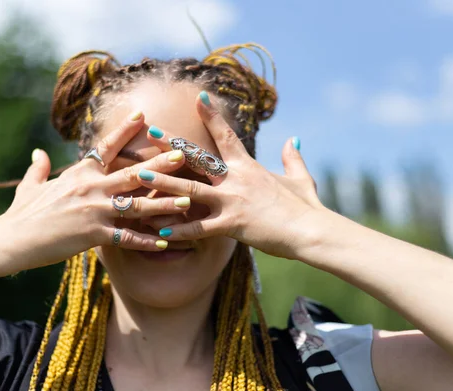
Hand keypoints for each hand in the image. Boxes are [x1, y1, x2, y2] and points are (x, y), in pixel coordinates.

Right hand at [0, 111, 189, 271]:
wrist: (10, 239)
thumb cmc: (20, 213)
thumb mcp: (29, 186)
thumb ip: (38, 168)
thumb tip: (37, 153)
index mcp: (78, 173)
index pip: (106, 146)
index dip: (126, 130)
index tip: (144, 116)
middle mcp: (90, 187)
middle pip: (132, 172)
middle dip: (161, 163)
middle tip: (184, 154)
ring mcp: (94, 210)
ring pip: (137, 205)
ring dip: (164, 202)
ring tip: (187, 199)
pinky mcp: (93, 234)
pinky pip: (127, 238)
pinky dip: (147, 242)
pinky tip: (166, 244)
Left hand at [136, 94, 326, 258]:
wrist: (312, 230)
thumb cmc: (306, 206)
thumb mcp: (301, 178)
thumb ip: (292, 158)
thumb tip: (293, 140)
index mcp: (249, 166)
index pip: (226, 136)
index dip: (211, 115)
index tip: (198, 97)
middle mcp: (236, 179)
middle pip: (198, 158)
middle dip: (171, 144)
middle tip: (149, 132)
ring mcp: (232, 201)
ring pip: (190, 189)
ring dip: (163, 182)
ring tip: (140, 175)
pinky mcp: (232, 224)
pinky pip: (199, 228)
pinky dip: (179, 230)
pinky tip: (159, 230)